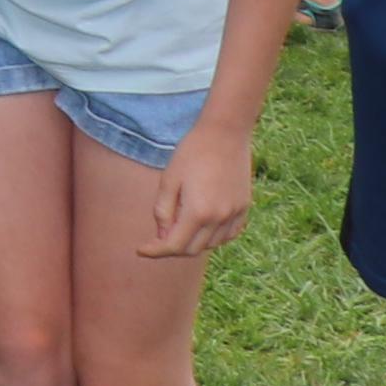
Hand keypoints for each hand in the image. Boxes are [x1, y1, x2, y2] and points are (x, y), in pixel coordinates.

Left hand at [137, 120, 258, 260]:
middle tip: (158, 238)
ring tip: (179, 228)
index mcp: (197, 212)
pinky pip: (228, 235)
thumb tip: (162, 235)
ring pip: (211, 244)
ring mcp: (234, 215)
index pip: (174, 245)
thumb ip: (163, 210)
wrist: (225, 134)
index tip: (141, 250)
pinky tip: (202, 227)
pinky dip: (214, 237)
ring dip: (193, 243)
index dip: (155, 251)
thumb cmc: (192, 152)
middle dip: (173, 248)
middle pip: (192, 249)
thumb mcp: (169, 180)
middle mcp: (218, 219)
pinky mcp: (244, 208)